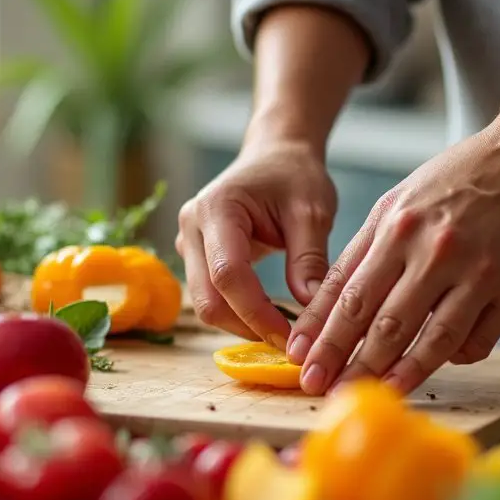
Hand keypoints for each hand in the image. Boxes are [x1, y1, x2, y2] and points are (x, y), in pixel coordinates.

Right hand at [176, 138, 336, 346]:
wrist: (275, 155)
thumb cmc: (295, 175)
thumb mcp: (313, 210)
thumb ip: (310, 259)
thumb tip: (312, 310)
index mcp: (217, 209)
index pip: (228, 275)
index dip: (257, 314)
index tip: (292, 338)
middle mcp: (191, 227)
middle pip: (208, 298)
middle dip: (248, 327)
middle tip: (292, 344)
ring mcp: (187, 243)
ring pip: (206, 304)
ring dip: (243, 324)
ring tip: (286, 332)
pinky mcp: (194, 257)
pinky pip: (211, 296)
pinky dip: (239, 314)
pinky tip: (271, 319)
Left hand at [287, 103, 499, 394]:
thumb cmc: (461, 178)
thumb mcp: (402, 199)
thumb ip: (368, 250)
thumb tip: (334, 307)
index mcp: (397, 225)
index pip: (347, 291)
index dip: (320, 331)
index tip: (299, 360)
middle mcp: (434, 250)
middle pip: (380, 322)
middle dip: (345, 361)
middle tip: (320, 389)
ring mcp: (478, 273)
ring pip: (429, 341)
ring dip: (398, 373)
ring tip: (375, 393)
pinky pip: (476, 342)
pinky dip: (454, 357)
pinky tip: (437, 362)